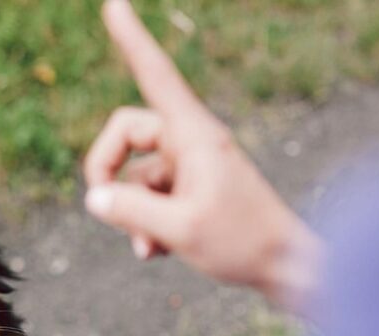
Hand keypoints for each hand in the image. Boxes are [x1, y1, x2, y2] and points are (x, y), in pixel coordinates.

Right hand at [83, 0, 322, 310]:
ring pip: (137, 176)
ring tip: (151, 248)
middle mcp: (190, 142)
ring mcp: (190, 167)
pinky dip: (148, 223)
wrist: (284, 266)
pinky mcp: (192, 190)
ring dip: (133, 214)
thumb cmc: (242, 242)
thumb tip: (94, 198)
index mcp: (194, 135)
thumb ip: (131, 212)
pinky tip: (158, 250)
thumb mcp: (180, 229)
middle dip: (108, 171)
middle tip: (101, 207)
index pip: (156, 77)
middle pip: (127, 132)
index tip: (113, 5)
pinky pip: (152, 197)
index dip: (133, 42)